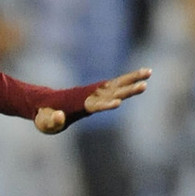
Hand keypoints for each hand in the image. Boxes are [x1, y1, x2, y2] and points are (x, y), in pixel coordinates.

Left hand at [34, 67, 151, 133]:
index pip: (94, 105)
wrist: (45, 105)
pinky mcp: (99, 91)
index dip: (105, 105)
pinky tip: (144, 76)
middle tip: (144, 86)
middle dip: (127, 90)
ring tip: (149, 73)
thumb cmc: (45, 117)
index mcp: (78, 105)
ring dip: (133, 79)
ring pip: (117, 85)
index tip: (117, 103)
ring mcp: (95, 92)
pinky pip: (116, 84)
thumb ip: (52, 121)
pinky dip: (129, 79)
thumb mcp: (45, 123)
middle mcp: (90, 96)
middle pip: (111, 92)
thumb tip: (59, 116)